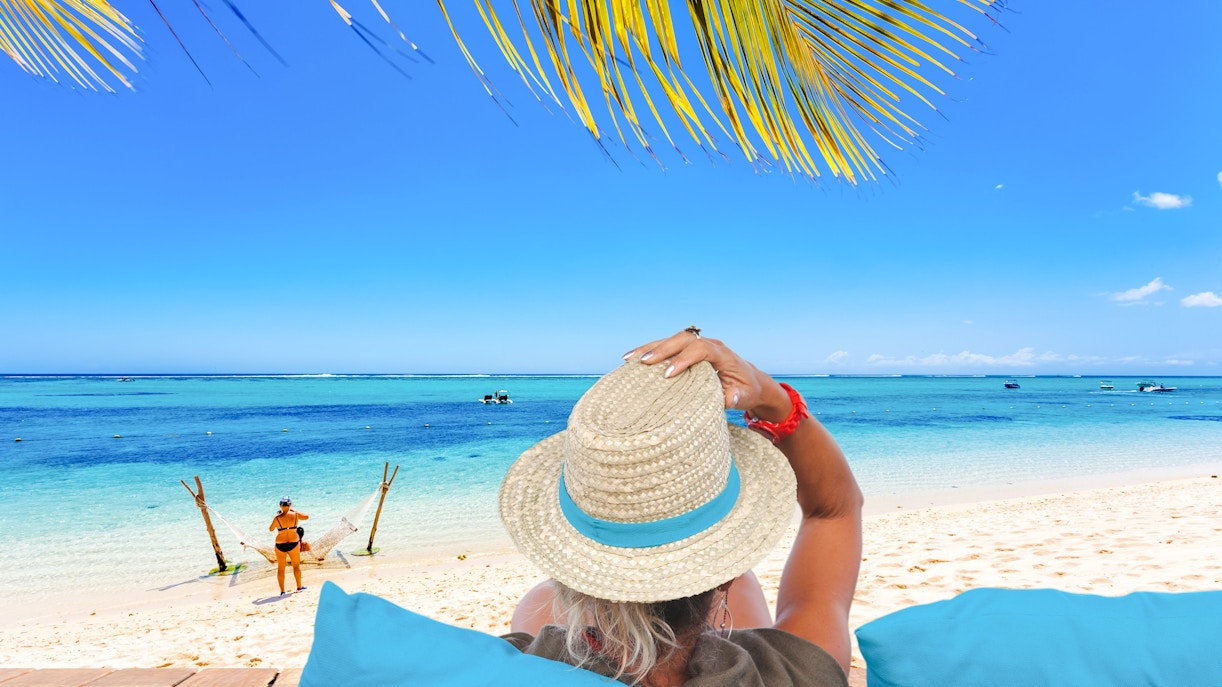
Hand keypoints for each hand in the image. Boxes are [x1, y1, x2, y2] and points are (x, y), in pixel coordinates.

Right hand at [623, 330, 792, 421]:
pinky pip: (668, 346)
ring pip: (672, 340)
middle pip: (683, 339)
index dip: (684, 359)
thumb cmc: (746, 390)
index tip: (668, 374)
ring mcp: (698, 345)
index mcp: (722, 354)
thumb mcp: (745, 396)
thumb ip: (736, 397)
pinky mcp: (689, 351)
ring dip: (650, 347)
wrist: (750, 381)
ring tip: (628, 359)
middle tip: (643, 362)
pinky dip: (650, 351)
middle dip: (662, 349)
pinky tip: (632, 360)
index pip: (701, 350)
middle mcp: (709, 344)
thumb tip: (728, 398)